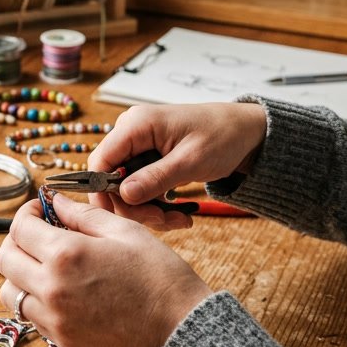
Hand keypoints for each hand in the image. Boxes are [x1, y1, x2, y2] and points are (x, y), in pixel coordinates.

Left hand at [0, 194, 211, 346]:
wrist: (180, 329)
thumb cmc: (159, 275)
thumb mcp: (124, 231)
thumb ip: (83, 214)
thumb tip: (56, 202)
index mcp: (65, 254)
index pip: (20, 228)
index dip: (27, 212)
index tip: (40, 209)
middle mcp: (51, 288)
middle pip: (5, 259)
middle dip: (16, 240)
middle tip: (38, 234)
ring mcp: (54, 318)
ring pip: (10, 292)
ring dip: (19, 273)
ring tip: (45, 265)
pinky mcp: (62, 340)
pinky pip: (30, 316)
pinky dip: (34, 299)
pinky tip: (60, 289)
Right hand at [88, 102, 266, 226]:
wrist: (246, 132)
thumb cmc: (223, 136)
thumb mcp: (191, 160)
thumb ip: (155, 177)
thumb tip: (123, 195)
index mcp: (136, 125)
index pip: (100, 161)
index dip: (103, 192)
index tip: (120, 219)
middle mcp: (131, 133)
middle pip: (111, 179)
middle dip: (133, 206)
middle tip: (162, 222)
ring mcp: (139, 147)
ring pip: (126, 188)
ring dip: (148, 210)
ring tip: (178, 220)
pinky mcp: (148, 160)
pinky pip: (140, 188)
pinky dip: (156, 205)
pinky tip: (178, 213)